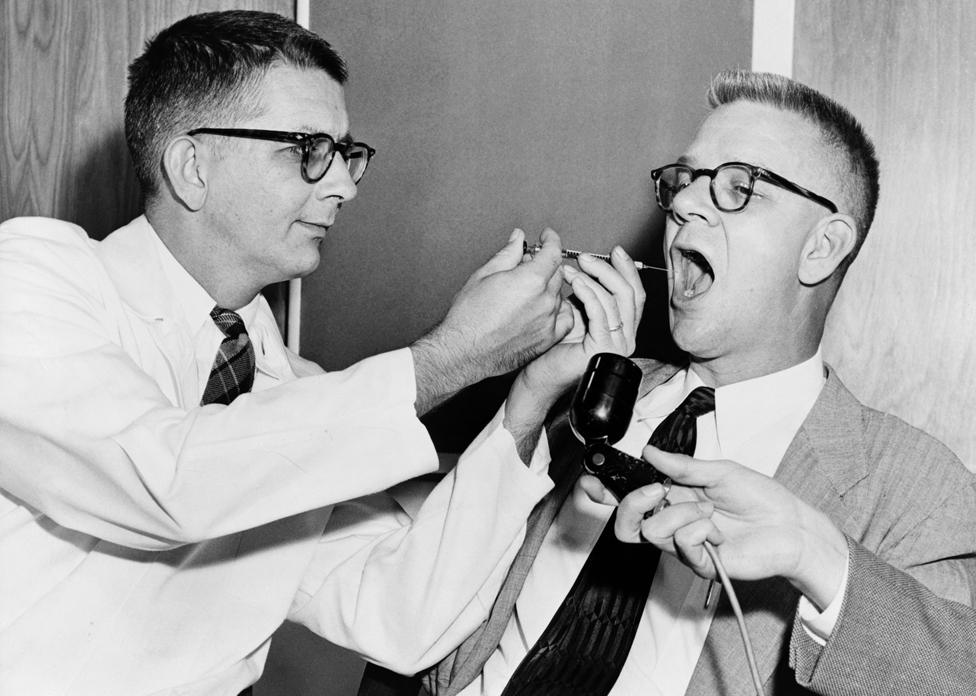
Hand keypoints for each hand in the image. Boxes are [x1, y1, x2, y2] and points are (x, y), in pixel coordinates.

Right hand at [411, 228, 572, 413]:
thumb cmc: (469, 316)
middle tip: (527, 265)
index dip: (551, 240)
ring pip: (559, 295)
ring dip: (548, 288)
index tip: (547, 236)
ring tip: (527, 291)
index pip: (553, 252)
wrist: (464, 351)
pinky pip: (564, 318)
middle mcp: (544, 300)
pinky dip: (558, 310)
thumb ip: (507, 254)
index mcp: (531, 280)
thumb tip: (518, 239)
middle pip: (557, 272)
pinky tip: (544, 308)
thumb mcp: (484, 275)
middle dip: (545, 264)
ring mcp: (548, 321)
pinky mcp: (547, 339)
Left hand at [506, 245, 646, 423]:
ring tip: (568, 270)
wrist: (540, 377)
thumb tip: (585, 265)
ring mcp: (617, 344)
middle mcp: (626, 337)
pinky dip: (588, 293)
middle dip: (607, 269)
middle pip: (629, 292)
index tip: (615, 251)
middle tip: (584, 257)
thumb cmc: (553, 349)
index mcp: (623, 328)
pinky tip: (574, 282)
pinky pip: (600, 313)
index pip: (634, 292)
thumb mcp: (576, 314)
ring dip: (590, 279)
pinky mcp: (603, 348)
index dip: (627, 269)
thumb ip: (587, 294)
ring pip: (614, 299)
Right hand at [584, 447, 847, 609]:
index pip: (629, 497)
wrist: (790, 526)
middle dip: (630, 504)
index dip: (605, 492)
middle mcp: (673, 521)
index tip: (592, 482)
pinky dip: (698, 531)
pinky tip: (717, 531)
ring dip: (680, 514)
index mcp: (673, 496)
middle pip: (626, 524)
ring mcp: (684, 544)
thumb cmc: (760, 497)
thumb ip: (682, 466)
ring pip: (651, 532)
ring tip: (708, 512)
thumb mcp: (720, 470)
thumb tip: (650, 453)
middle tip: (655, 491)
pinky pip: (681, 545)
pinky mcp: (699, 563)